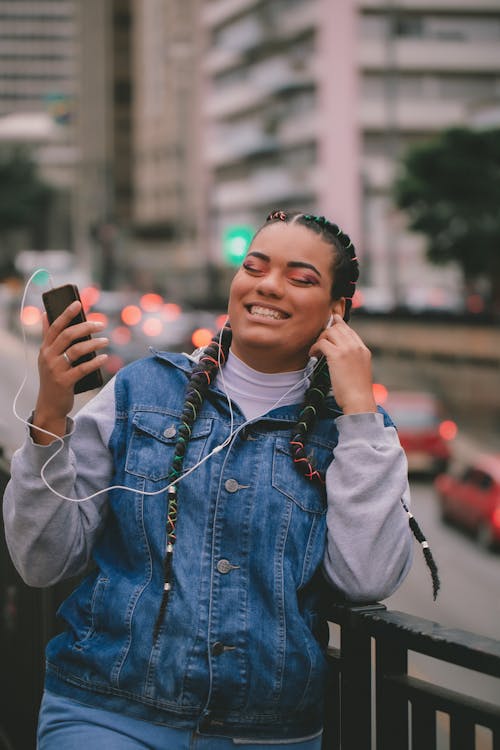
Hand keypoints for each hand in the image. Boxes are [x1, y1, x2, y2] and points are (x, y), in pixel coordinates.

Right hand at [32, 301, 107, 443]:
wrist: (50, 405)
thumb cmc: (53, 377)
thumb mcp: (47, 356)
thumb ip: (48, 336)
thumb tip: (45, 314)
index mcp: (45, 348)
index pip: (55, 326)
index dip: (66, 314)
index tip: (78, 303)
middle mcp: (48, 357)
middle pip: (68, 335)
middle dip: (86, 327)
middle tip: (101, 324)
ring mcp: (55, 369)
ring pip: (76, 350)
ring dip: (93, 343)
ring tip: (106, 341)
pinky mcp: (64, 382)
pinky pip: (82, 368)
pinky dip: (95, 362)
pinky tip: (104, 358)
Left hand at [309, 314, 375, 414]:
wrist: (359, 400)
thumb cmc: (357, 391)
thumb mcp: (360, 369)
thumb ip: (352, 358)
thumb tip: (339, 355)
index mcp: (363, 350)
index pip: (349, 330)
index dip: (338, 324)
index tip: (332, 321)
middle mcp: (356, 346)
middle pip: (338, 328)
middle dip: (326, 333)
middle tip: (319, 343)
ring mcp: (347, 349)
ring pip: (330, 332)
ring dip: (320, 339)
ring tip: (316, 351)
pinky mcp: (337, 355)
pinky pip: (322, 343)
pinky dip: (315, 348)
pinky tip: (313, 355)